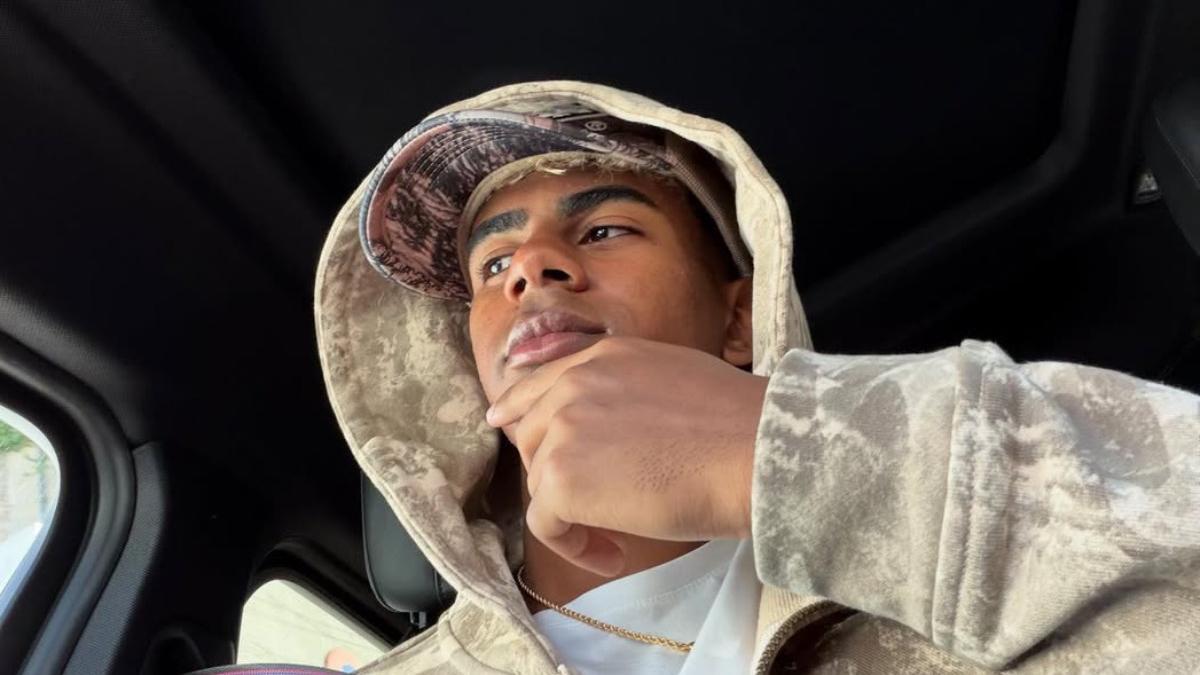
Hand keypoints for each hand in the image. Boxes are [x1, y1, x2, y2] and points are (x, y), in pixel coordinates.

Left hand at [487, 337, 766, 575]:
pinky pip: (547, 524)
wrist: (755, 452)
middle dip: (557, 471)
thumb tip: (618, 423)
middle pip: (533, 435)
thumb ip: (630, 389)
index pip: (540, 383)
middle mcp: (574, 384)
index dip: (519, 409)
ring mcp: (562, 430)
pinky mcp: (561, 479)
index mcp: (604, 356)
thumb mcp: (675, 377)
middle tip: (600, 504)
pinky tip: (613, 555)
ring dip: (569, 511)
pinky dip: (575, 546)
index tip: (505, 425)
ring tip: (615, 534)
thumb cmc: (739, 426)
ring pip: (538, 479)